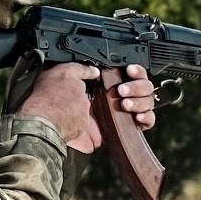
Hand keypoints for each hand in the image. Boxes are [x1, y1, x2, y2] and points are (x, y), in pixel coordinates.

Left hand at [15, 63, 159, 154]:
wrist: (53, 131)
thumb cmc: (56, 102)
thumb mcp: (66, 74)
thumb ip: (83, 69)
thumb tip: (95, 69)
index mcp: (96, 82)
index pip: (125, 72)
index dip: (132, 71)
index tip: (129, 71)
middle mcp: (108, 96)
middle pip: (139, 86)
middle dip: (137, 87)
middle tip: (122, 91)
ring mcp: (116, 113)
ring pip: (144, 103)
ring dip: (141, 101)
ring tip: (127, 105)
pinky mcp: (121, 130)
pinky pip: (144, 123)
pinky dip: (147, 118)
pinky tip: (139, 117)